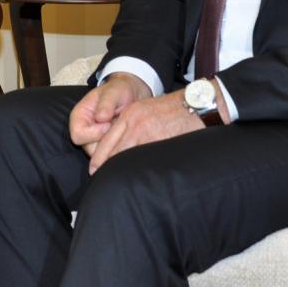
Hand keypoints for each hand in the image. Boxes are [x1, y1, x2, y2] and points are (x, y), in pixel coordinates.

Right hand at [69, 73, 150, 153]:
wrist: (131, 94)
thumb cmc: (118, 91)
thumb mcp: (113, 92)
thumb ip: (106, 104)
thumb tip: (100, 118)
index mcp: (79, 117)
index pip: (78, 135)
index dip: (94, 133)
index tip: (109, 124)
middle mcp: (84, 131)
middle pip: (89, 149)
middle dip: (106, 141)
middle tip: (118, 127)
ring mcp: (94, 140)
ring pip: (100, 155)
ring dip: (113, 146)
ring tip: (122, 130)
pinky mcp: (105, 146)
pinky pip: (110, 155)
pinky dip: (119, 148)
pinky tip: (125, 136)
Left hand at [85, 90, 203, 174]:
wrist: (192, 104)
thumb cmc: (170, 108)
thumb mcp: (144, 110)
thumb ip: (130, 125)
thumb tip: (119, 147)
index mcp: (128, 116)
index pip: (107, 140)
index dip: (99, 157)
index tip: (94, 168)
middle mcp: (134, 125)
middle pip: (113, 151)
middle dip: (106, 166)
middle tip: (101, 178)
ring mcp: (147, 135)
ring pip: (127, 157)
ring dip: (121, 169)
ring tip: (118, 182)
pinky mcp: (160, 143)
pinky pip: (145, 160)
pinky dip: (139, 169)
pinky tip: (137, 178)